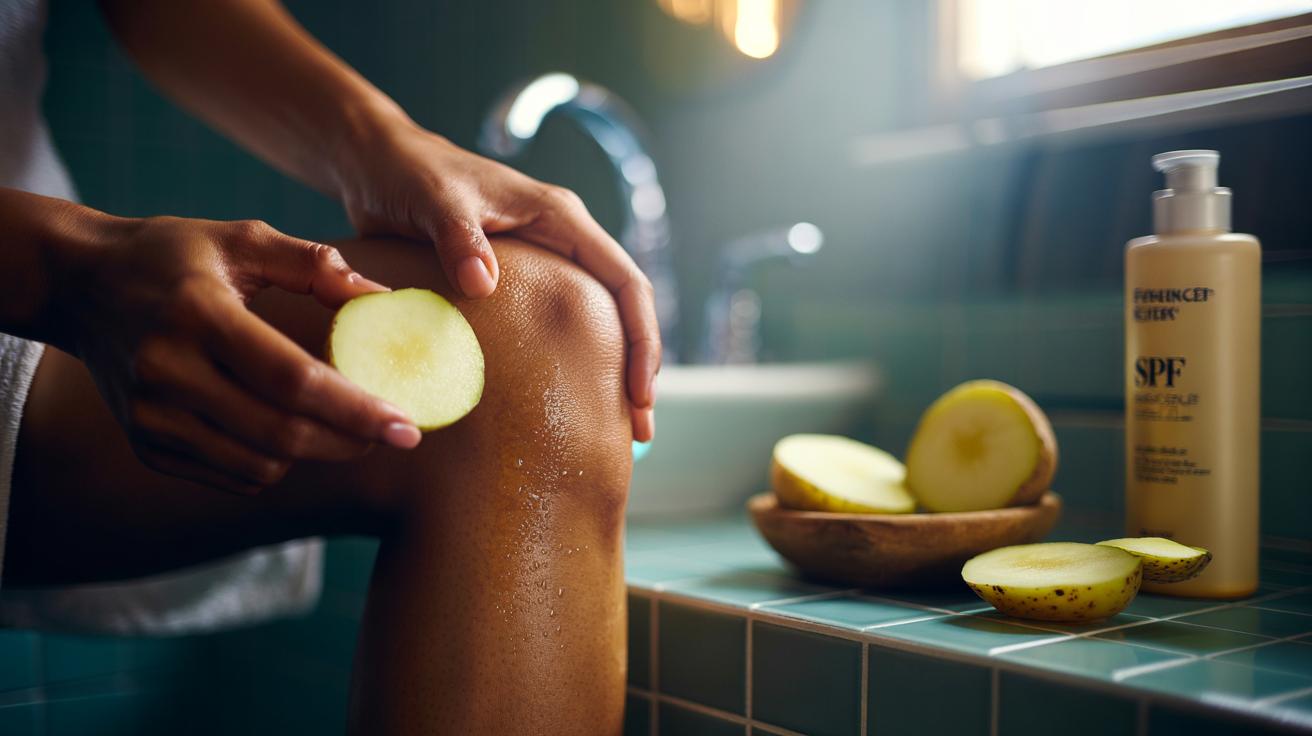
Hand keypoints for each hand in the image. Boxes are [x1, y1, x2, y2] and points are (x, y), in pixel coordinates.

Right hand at [53, 214, 420, 494]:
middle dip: (350, 441)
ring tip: (347, 429)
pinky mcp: (146, 442)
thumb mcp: (241, 238)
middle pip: (280, 432)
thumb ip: (315, 264)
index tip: (407, 424)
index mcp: (200, 314)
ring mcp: (151, 415)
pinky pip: (230, 475)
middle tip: (395, 434)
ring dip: (316, 455)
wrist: (79, 284)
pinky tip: (293, 435)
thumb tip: (383, 299)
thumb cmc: (173, 254)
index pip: (292, 379)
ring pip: (259, 464)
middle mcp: (169, 371)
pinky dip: (273, 464)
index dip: (355, 408)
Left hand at [335, 121, 658, 441]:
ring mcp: (544, 260)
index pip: (624, 281)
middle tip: (638, 431)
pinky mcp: (518, 281)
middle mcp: (562, 238)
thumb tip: (483, 283)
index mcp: (559, 217)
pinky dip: (574, 363)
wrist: (377, 164)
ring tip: (617, 429)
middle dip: (638, 367)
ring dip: (612, 370)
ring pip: (599, 319)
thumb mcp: (431, 200)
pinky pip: (562, 324)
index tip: (636, 393)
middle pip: (623, 308)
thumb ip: (457, 236)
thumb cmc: (406, 173)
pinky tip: (570, 401)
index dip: (638, 339)